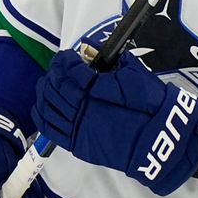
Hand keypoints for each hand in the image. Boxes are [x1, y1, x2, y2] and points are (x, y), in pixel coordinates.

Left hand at [35, 49, 197, 196]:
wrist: (158, 140)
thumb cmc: (151, 107)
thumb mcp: (138, 76)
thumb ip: (119, 63)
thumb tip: (109, 54)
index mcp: (96, 89)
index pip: (72, 71)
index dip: (67, 61)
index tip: (68, 55)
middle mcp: (82, 108)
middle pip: (57, 87)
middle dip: (54, 73)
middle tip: (57, 66)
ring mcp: (77, 127)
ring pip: (49, 106)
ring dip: (44, 91)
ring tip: (46, 83)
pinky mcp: (77, 143)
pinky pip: (50, 128)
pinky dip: (41, 115)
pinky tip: (39, 106)